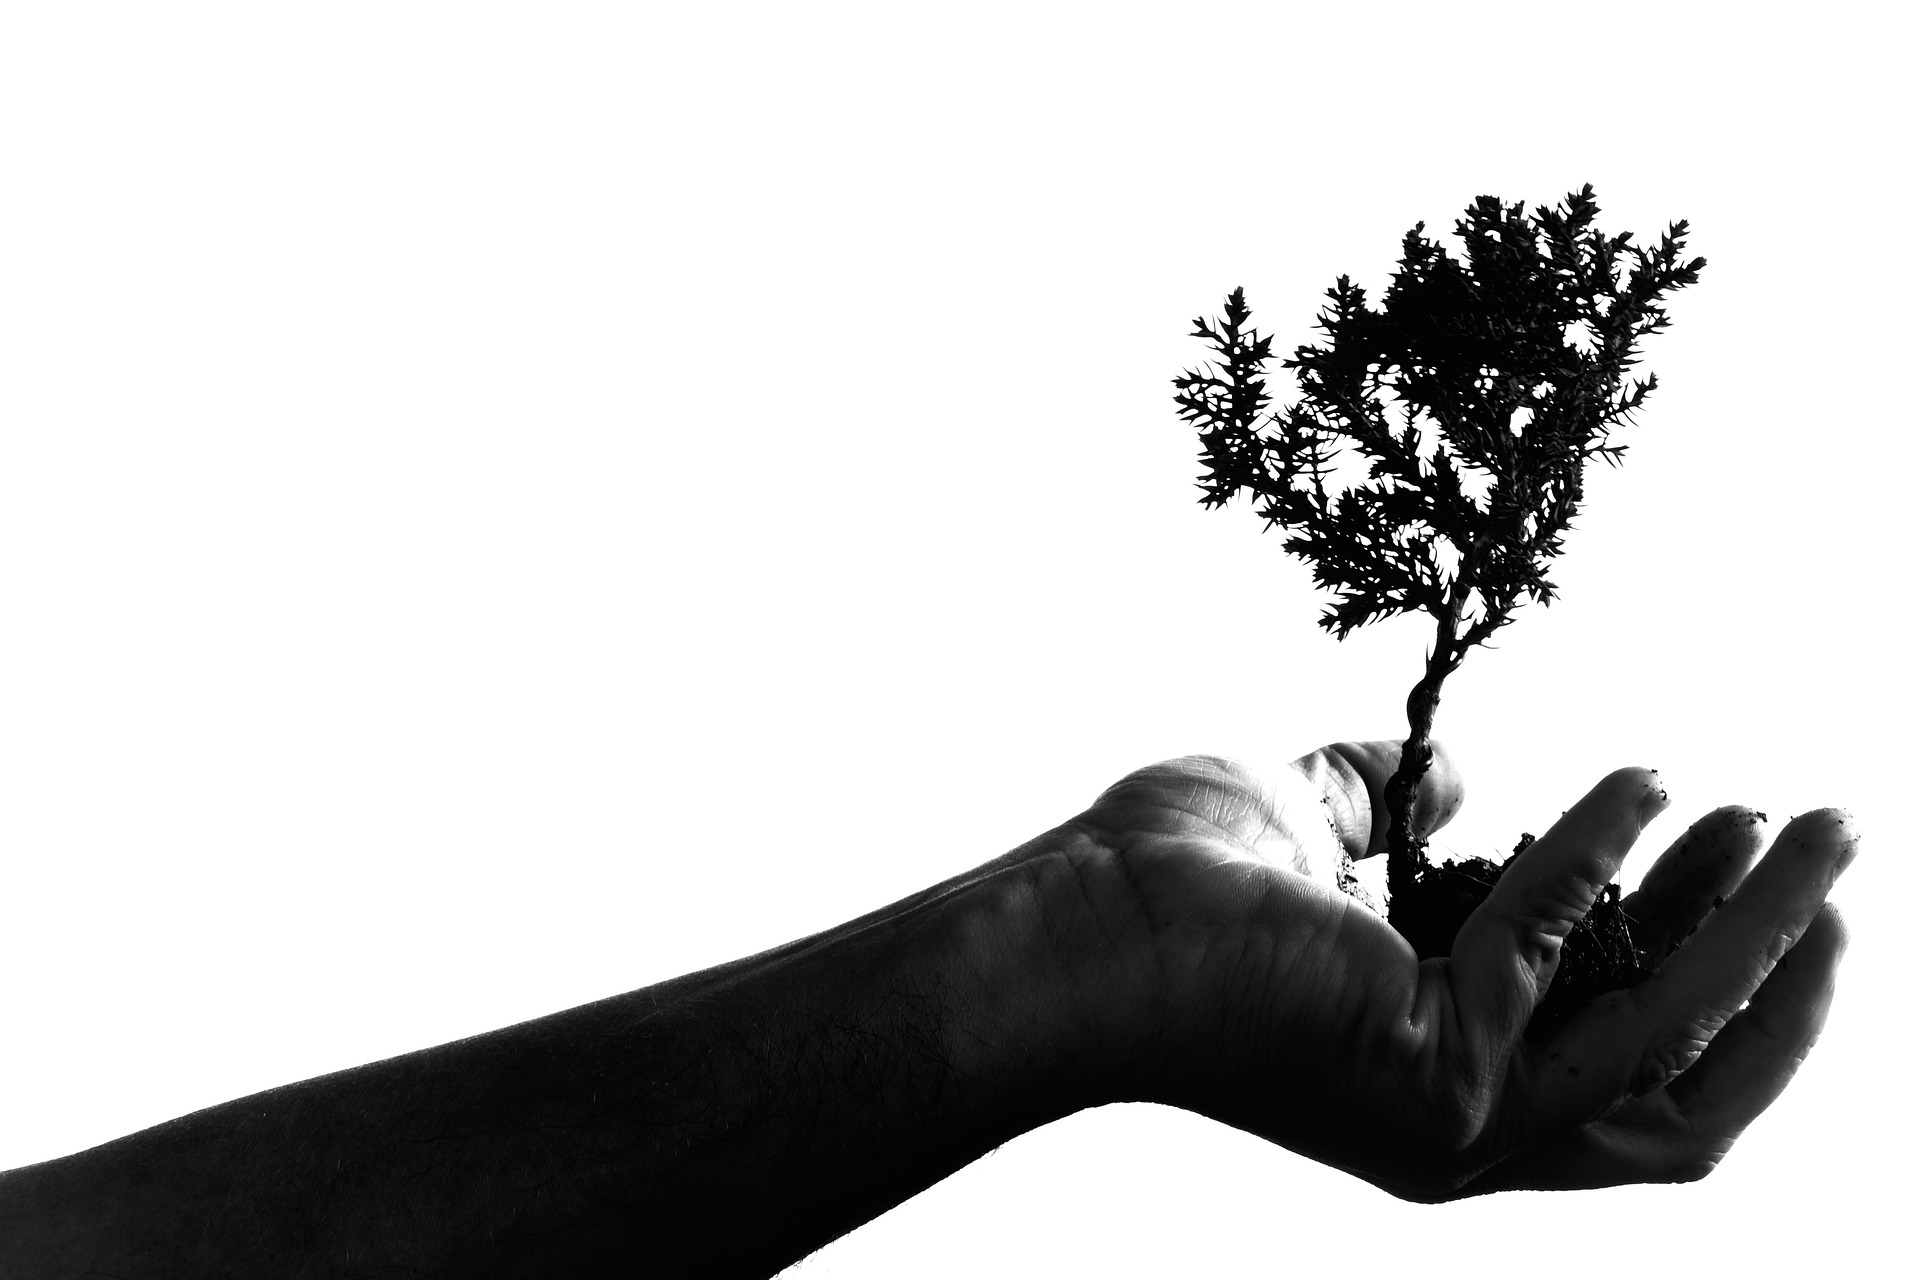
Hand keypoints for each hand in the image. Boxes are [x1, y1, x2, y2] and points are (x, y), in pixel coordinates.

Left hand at [1059, 740, 1854, 1199]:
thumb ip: (1381, 805)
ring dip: (1764, 937)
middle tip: (1826, 847)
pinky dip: (1617, 858)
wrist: (1067, 931)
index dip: (1709, 977)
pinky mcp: (1434, 1069)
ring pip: (1673, 1048)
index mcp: (1435, 1087)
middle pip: (1687, 1087)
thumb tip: (1458, 771)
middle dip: (1777, 974)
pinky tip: (1649, 779)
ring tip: (1821, 827)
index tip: (1743, 855)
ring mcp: (1453, 1119)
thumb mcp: (1301, 829)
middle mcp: (1462, 1133)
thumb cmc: (1159, 890)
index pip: (1622, 1062)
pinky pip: (1567, 948)